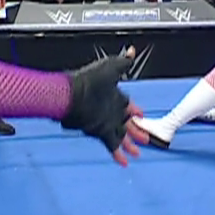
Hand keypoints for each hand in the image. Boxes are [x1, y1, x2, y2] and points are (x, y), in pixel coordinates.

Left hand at [61, 48, 148, 164]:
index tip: (141, 115)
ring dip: (130, 145)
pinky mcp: (101, 132)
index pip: (129, 106)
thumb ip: (122, 62)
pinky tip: (124, 163)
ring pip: (122, 136)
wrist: (69, 95)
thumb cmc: (87, 80)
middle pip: (127, 124)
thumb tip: (131, 51)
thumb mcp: (110, 68)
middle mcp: (111, 111)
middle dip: (137, 131)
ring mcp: (106, 123)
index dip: (136, 111)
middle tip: (146, 138)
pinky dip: (118, 155)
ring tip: (137, 153)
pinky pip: (112, 146)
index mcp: (115, 97)